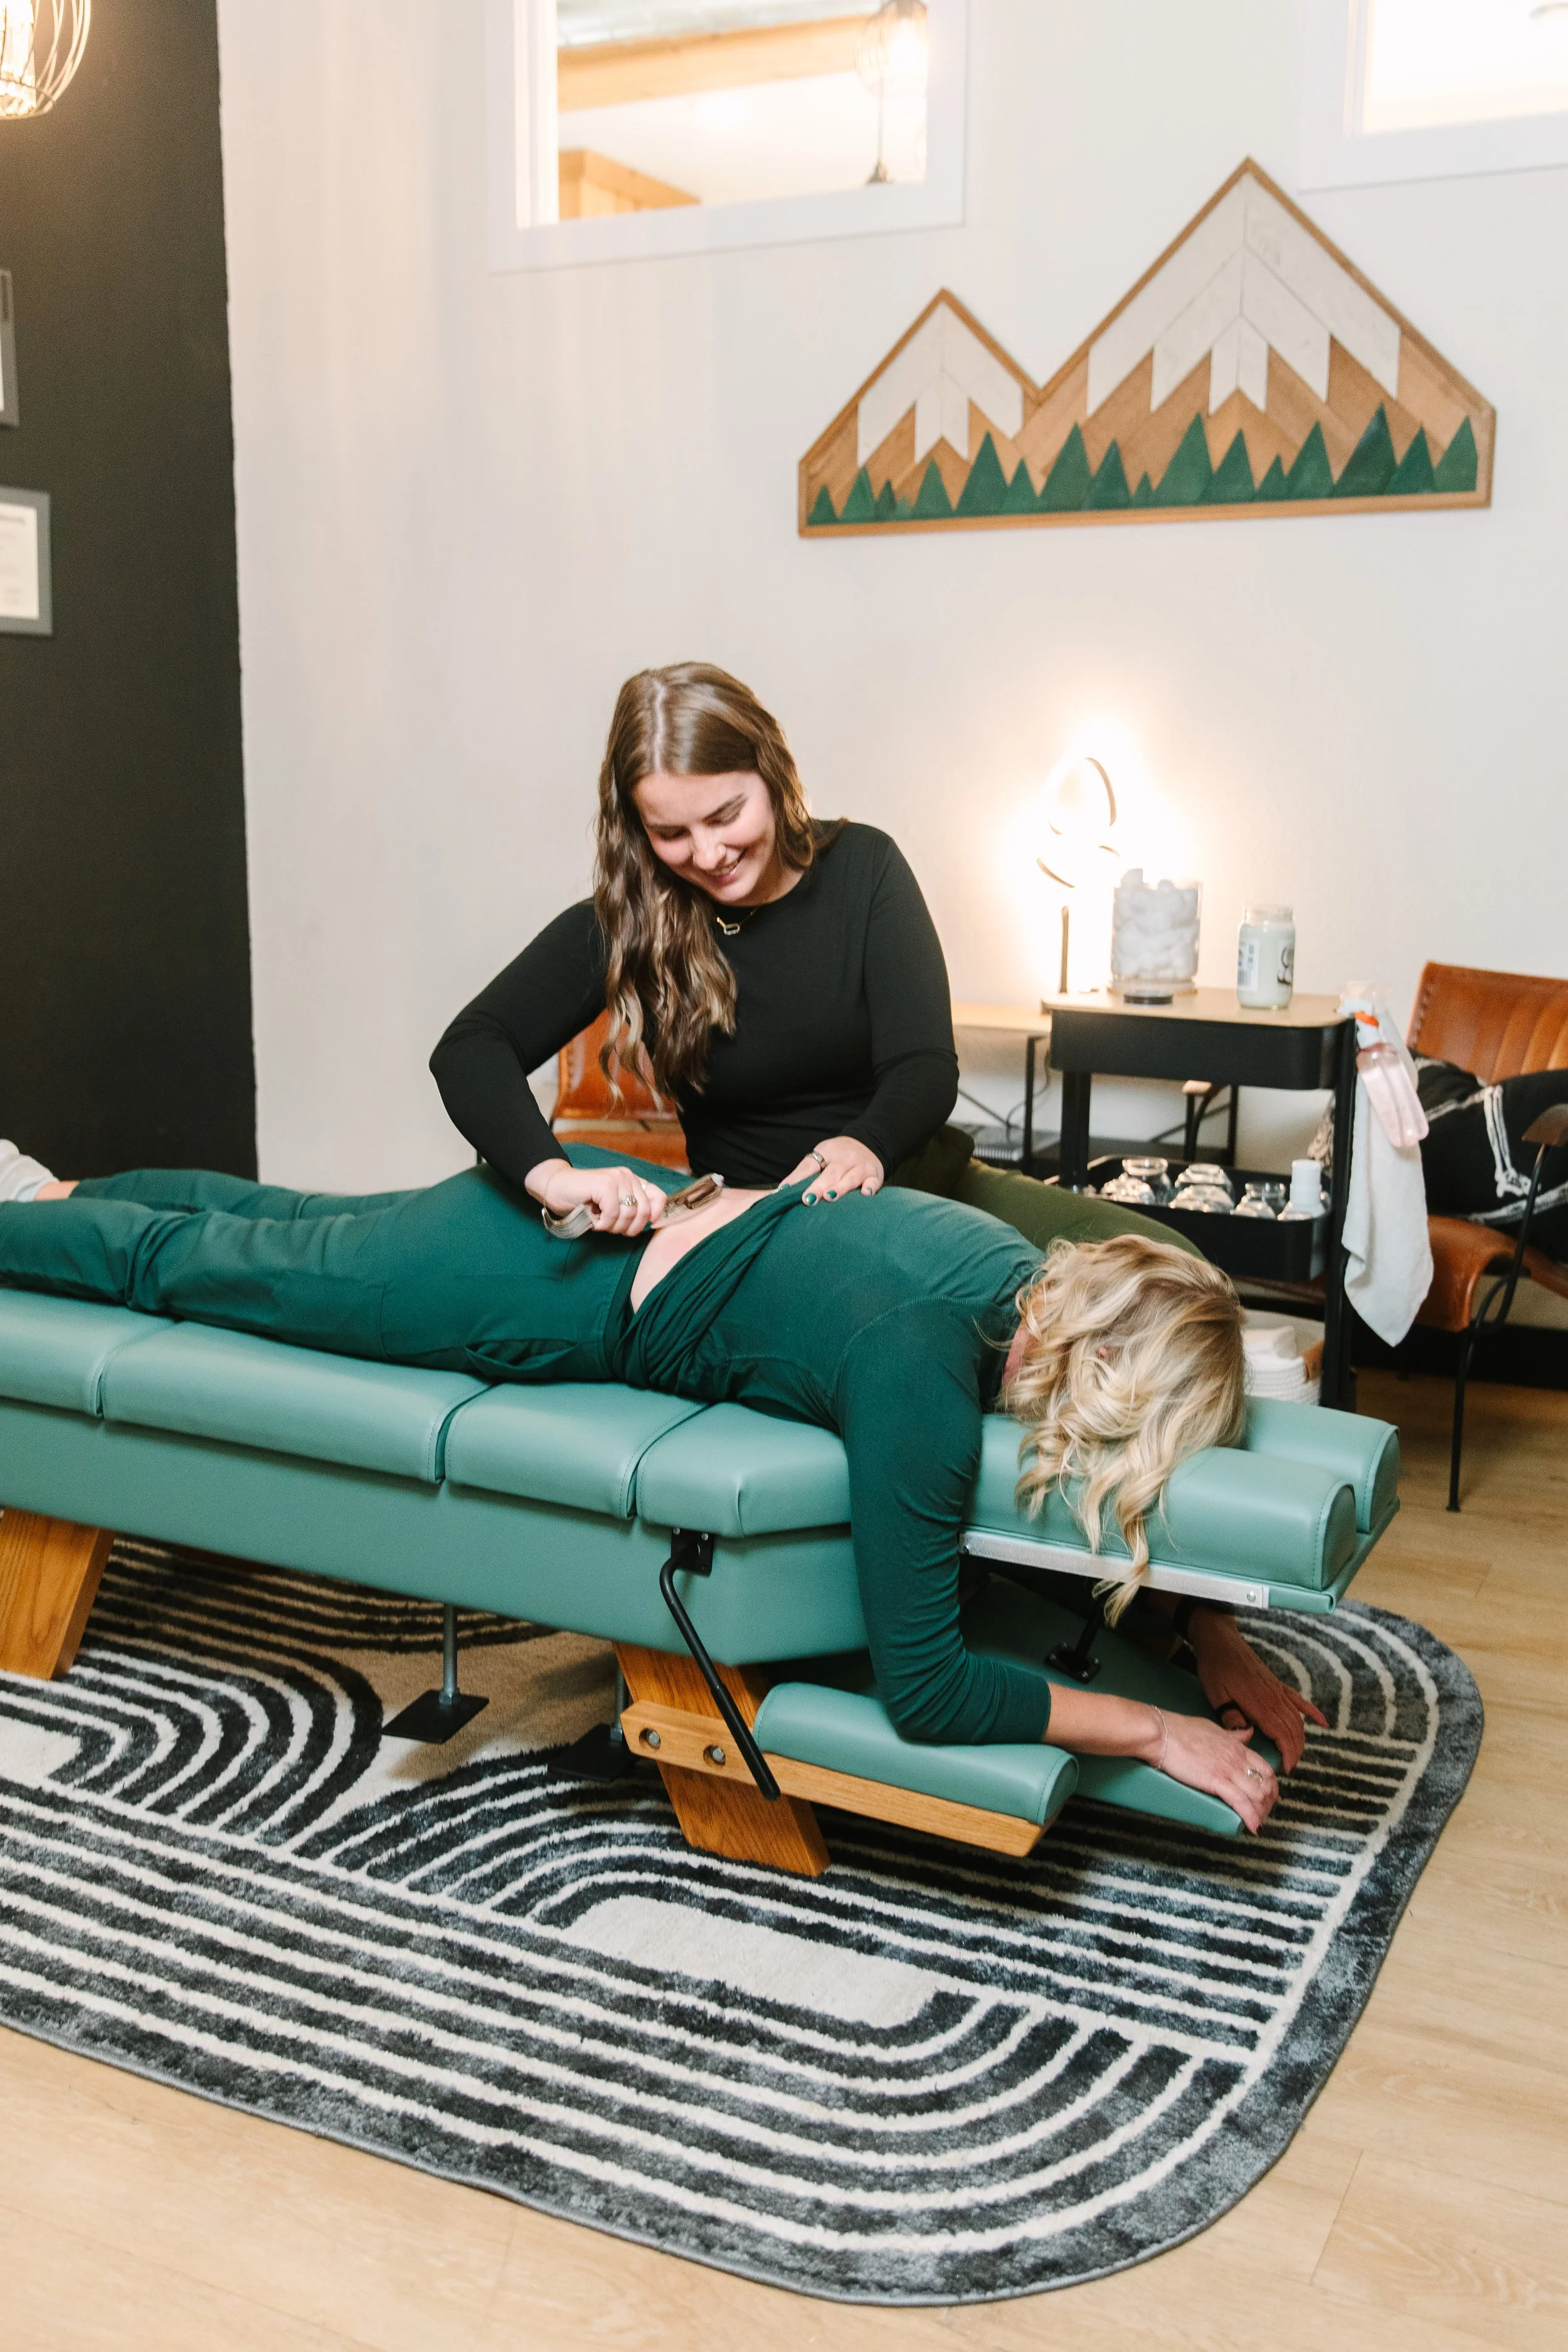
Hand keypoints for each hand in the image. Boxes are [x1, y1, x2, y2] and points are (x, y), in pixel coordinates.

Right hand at [523, 1157, 667, 1237]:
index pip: (658, 1196)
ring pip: (628, 1214)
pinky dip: (602, 1223)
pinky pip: (612, 1213)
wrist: (556, 1188)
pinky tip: (594, 1220)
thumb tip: (650, 1222)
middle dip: (628, 1228)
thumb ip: (629, 1209)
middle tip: (611, 1228)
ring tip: (600, 1223)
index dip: (654, 1215)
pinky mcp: (605, 1184)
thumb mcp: (612, 1206)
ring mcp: (617, 1178)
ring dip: (613, 1226)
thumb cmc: (583, 1200)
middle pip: (643, 1212)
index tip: (639, 1226)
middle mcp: (627, 1176)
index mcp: (632, 1181)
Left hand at [782, 1136, 884, 1202]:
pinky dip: (870, 1187)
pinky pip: (873, 1182)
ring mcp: (861, 1166)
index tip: (786, 1190)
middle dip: (819, 1186)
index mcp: (826, 1152)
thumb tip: (781, 1191)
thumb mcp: (820, 1157)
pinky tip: (865, 1194)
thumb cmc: (837, 1156)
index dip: (798, 1178)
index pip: (810, 1165)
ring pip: (850, 1177)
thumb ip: (803, 1173)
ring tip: (829, 1197)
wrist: (868, 1143)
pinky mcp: (875, 1175)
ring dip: (840, 1188)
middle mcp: (844, 1158)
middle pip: (831, 1173)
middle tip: (808, 1199)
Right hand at [1156, 1709, 1280, 1833]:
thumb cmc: (1182, 1730)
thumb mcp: (1214, 1729)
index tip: (1268, 1797)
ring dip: (1261, 1813)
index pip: (1266, 1769)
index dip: (1271, 1786)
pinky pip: (1240, 1801)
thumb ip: (1233, 1735)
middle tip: (1261, 1814)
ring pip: (1257, 1794)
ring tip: (1256, 1823)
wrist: (1163, 1733)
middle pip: (1266, 1784)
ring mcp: (1228, 1769)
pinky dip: (1250, 1817)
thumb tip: (1248, 1734)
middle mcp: (1237, 1758)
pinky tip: (1254, 1828)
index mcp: (1237, 1747)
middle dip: (1269, 1803)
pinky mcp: (1215, 1780)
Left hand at [1187, 1609, 1327, 1774]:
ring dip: (1300, 1737)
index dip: (1287, 1753)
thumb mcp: (1216, 1694)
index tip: (1286, 1769)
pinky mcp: (1277, 1684)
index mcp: (1259, 1703)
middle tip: (1289, 1767)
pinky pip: (1300, 1700)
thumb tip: (1245, 1734)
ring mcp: (1278, 1690)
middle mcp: (1274, 1697)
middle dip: (1295, 1750)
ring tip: (1296, 1754)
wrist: (1220, 1641)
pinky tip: (1323, 1723)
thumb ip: (1230, 1715)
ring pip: (1297, 1718)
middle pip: (1293, 1729)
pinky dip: (1312, 1712)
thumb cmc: (1215, 1668)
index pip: (1281, 1734)